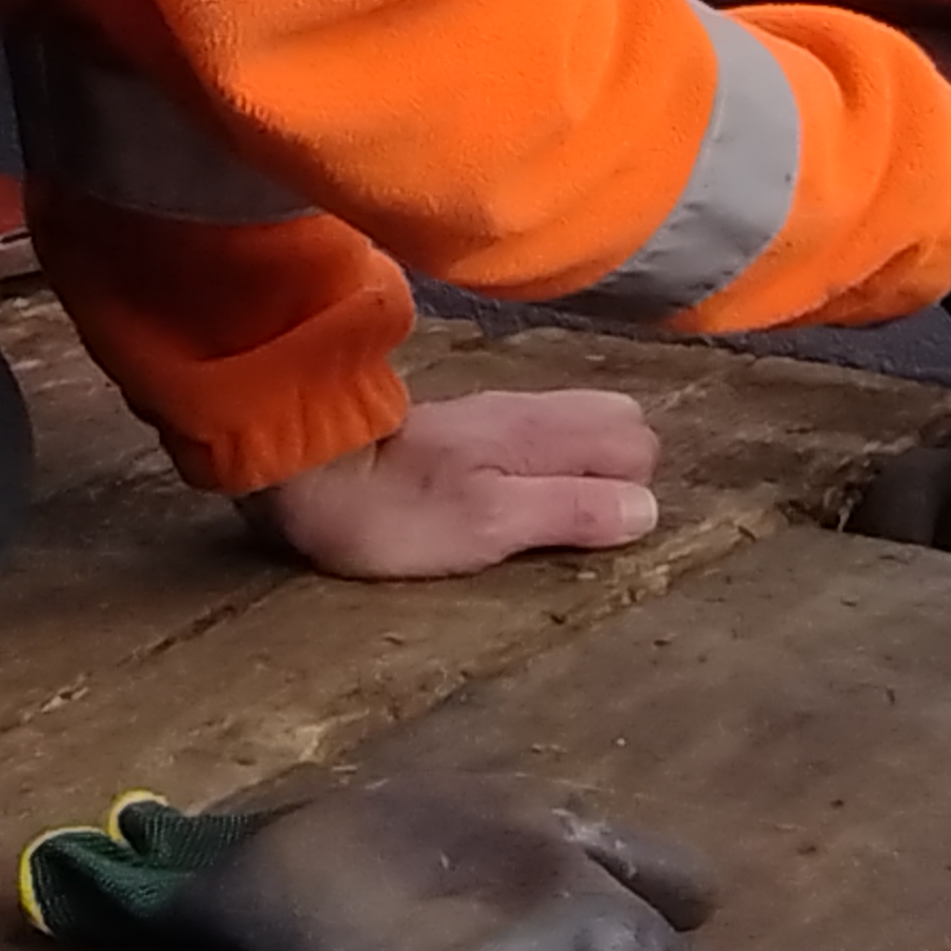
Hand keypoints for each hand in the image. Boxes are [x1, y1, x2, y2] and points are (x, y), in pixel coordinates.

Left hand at [245, 387, 659, 578]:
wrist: (304, 465)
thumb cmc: (394, 509)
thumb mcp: (488, 526)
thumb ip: (569, 511)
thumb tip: (646, 509)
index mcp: (544, 434)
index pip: (638, 444)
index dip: (633, 494)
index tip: (597, 539)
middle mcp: (530, 412)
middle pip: (616, 428)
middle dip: (615, 477)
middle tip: (575, 532)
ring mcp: (495, 415)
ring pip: (574, 429)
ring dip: (578, 473)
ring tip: (549, 523)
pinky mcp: (462, 427)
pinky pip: (533, 436)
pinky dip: (539, 466)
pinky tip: (510, 498)